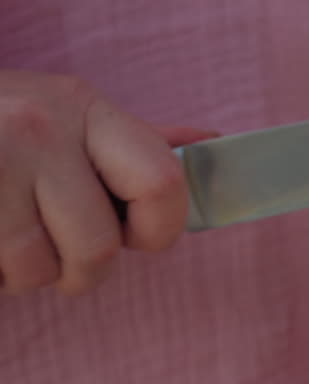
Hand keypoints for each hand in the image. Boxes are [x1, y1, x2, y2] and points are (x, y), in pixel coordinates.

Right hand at [0, 71, 206, 294]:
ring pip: (34, 271)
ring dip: (21, 276)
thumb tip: (212, 144)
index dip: (159, 229)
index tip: (135, 237)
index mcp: (82, 108)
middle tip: (55, 252)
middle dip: (81, 272)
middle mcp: (36, 128)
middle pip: (97, 248)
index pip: (162, 184)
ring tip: (1, 238)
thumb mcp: (64, 115)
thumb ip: (132, 142)